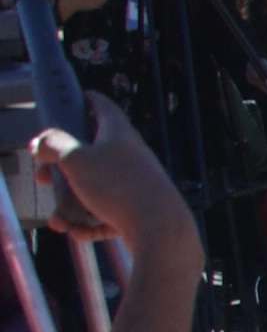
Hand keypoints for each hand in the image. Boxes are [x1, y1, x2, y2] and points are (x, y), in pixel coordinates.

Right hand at [28, 97, 193, 244]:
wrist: (161, 230)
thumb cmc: (118, 187)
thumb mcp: (76, 160)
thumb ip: (54, 147)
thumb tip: (41, 142)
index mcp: (120, 134)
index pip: (103, 108)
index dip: (87, 101)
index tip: (77, 99)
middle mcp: (132, 156)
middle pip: (92, 154)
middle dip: (63, 166)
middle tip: (45, 176)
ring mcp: (138, 184)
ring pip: (96, 189)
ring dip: (72, 204)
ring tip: (58, 218)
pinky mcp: (140, 210)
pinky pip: (108, 215)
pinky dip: (90, 223)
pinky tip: (77, 232)